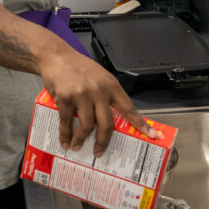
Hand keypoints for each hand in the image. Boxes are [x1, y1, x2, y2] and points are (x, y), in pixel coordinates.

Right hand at [39, 50, 158, 156]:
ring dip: (81, 140)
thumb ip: (107, 95)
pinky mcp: (65, 98)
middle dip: (103, 142)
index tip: (152, 136)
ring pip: (86, 126)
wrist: (56, 57)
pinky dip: (66, 134)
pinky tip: (65, 140)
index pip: (129, 108)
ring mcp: (81, 95)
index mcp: (111, 86)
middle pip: (106, 124)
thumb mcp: (100, 77)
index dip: (141, 124)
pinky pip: (66, 122)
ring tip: (76, 146)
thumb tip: (113, 118)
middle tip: (99, 152)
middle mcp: (99, 91)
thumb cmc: (78, 67)